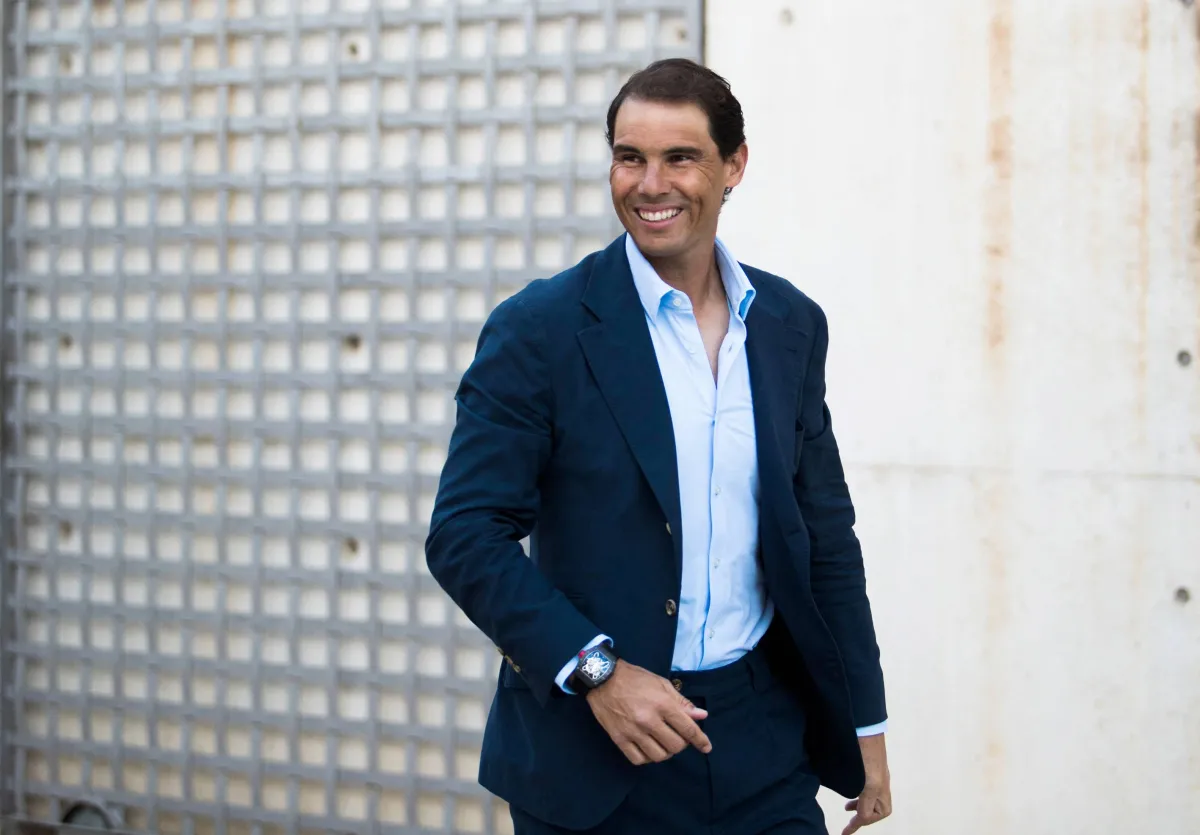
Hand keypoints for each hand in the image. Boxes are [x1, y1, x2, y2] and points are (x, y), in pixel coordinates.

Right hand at [585, 660, 711, 764]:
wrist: (603, 678)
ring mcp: (633, 731)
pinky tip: (648, 748)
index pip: (688, 729)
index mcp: (662, 704)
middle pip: (675, 746)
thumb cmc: (635, 679)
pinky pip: (639, 760)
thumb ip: (682, 702)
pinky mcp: (619, 739)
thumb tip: (701, 716)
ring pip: (658, 756)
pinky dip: (647, 758)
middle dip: (681, 744)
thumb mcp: (662, 684)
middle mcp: (649, 720)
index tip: (706, 747)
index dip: (700, 740)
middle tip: (677, 736)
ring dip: (665, 752)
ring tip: (662, 742)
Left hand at [843, 733, 891, 834]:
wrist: (865, 723)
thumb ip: (860, 798)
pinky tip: (852, 787)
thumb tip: (858, 815)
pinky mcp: (872, 763)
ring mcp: (878, 772)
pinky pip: (870, 785)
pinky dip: (863, 792)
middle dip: (868, 817)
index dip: (857, 825)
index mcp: (877, 786)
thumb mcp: (862, 780)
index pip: (869, 814)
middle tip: (853, 819)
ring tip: (849, 807)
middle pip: (881, 808)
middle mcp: (881, 781)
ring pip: (875, 797)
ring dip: (864, 805)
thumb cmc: (861, 748)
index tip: (845, 833)